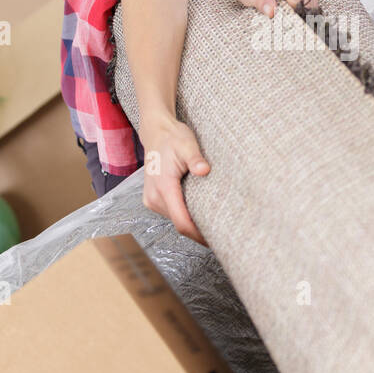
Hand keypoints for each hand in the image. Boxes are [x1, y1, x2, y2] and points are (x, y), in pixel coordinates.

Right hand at [139, 115, 210, 246]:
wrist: (156, 133)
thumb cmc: (173, 138)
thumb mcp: (187, 144)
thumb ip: (195, 158)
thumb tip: (204, 170)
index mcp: (163, 187)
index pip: (181, 221)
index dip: (198, 235)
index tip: (216, 240)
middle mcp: (154, 197)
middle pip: (179, 224)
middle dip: (199, 231)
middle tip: (222, 233)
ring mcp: (151, 199)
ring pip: (175, 220)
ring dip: (192, 224)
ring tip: (213, 223)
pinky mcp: (153, 199)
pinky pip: (171, 214)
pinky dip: (185, 216)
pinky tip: (199, 212)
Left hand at [233, 0, 319, 16]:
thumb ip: (260, 1)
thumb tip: (271, 12)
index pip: (295, 2)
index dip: (287, 15)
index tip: (276, 19)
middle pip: (303, 6)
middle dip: (290, 14)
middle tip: (275, 10)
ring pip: (309, 8)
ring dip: (297, 12)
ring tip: (282, 5)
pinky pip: (312, 6)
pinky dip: (302, 10)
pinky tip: (290, 4)